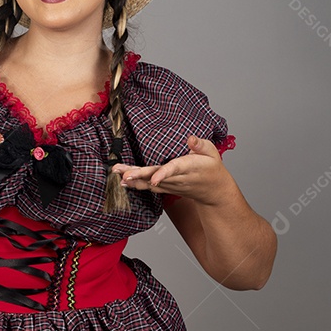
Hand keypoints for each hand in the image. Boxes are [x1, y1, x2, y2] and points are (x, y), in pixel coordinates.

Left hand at [110, 135, 228, 205]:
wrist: (214, 191)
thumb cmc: (212, 168)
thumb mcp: (212, 152)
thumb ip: (201, 145)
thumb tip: (190, 138)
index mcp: (189, 167)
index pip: (174, 170)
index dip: (163, 174)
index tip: (153, 179)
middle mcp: (177, 178)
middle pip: (155, 177)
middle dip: (139, 176)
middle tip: (123, 174)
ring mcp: (170, 185)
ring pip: (149, 183)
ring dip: (132, 178)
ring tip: (117, 173)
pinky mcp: (166, 188)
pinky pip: (148, 187)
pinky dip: (136, 184)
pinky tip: (122, 181)